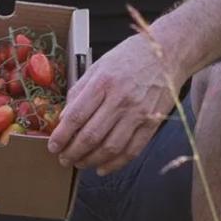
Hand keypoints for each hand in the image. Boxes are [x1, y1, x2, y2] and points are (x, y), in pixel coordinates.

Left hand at [47, 33, 180, 175]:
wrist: (167, 53)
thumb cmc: (130, 57)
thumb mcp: (98, 66)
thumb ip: (79, 91)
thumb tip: (63, 118)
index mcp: (103, 82)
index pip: (76, 116)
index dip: (61, 136)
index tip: (53, 146)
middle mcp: (120, 99)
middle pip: (91, 136)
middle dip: (73, 153)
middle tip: (63, 159)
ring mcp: (138, 113)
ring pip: (110, 148)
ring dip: (91, 161)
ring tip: (80, 163)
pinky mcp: (152, 123)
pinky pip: (132, 150)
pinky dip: (115, 164)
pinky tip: (103, 167)